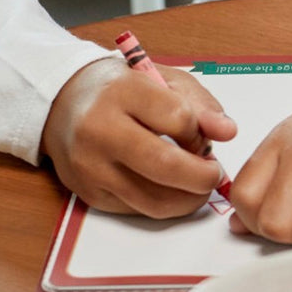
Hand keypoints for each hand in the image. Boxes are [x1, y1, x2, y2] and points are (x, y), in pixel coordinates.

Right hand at [41, 57, 237, 216]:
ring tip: (197, 183)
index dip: (199, 133)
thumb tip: (228, 132)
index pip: (178, 118)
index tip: (201, 135)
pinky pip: (138, 210)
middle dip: (203, 177)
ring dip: (188, 198)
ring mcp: (91, 166)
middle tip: (214, 173)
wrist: (63, 102)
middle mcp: (100, 130)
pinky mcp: (89, 193)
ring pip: (154, 200)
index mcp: (123, 92)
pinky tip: (169, 188)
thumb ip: (200, 104)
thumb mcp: (164, 80)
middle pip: (166, 166)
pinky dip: (164, 204)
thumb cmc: (122, 89)